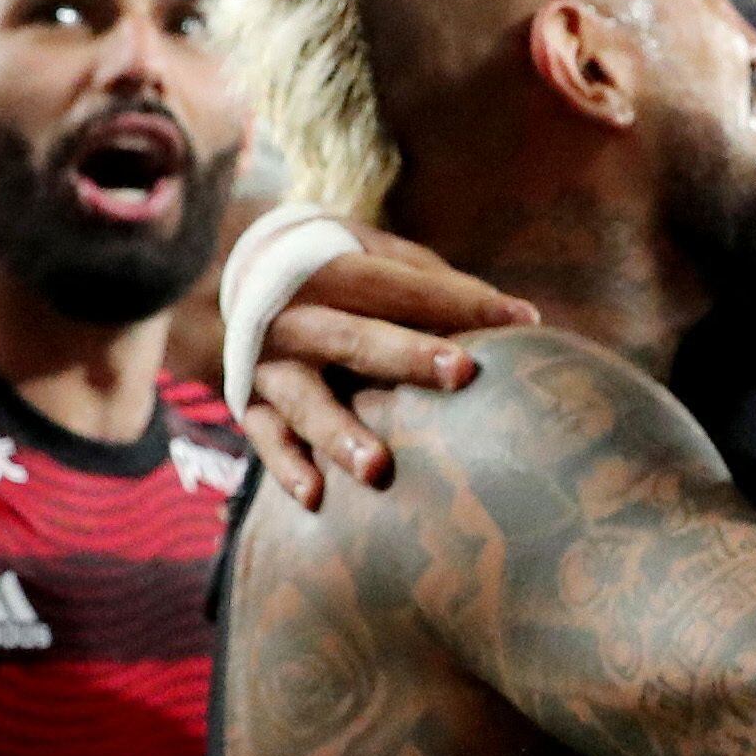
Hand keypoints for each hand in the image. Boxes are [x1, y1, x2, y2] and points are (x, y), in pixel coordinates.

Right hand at [239, 231, 538, 508]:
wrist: (235, 275)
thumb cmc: (339, 272)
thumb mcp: (377, 257)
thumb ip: (436, 285)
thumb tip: (519, 319)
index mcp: (334, 271)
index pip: (404, 287)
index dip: (461, 301)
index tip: (520, 321)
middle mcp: (298, 317)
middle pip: (355, 338)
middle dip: (405, 356)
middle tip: (460, 373)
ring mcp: (270, 365)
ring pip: (306, 401)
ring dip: (341, 434)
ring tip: (378, 469)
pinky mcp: (251, 404)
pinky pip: (268, 440)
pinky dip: (288, 468)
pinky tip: (316, 498)